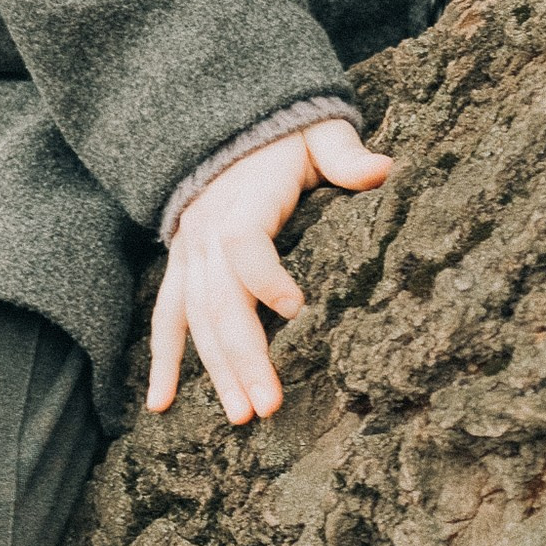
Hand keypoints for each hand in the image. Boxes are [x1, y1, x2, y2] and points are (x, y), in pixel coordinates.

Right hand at [147, 118, 393, 423]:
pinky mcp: (181, 269)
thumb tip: (384, 169)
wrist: (227, 127)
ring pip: (195, 320)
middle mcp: (206, 233)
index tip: (297, 310)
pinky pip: (166, 319)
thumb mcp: (318, 133)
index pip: (243, 243)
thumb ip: (345, 154)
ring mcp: (188, 255)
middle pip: (219, 301)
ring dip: (215, 370)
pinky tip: (161, 404)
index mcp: (243, 201)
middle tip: (267, 405)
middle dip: (242, 355)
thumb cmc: (286, 136)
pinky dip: (163, 361)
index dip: (265, 276)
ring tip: (241, 417)